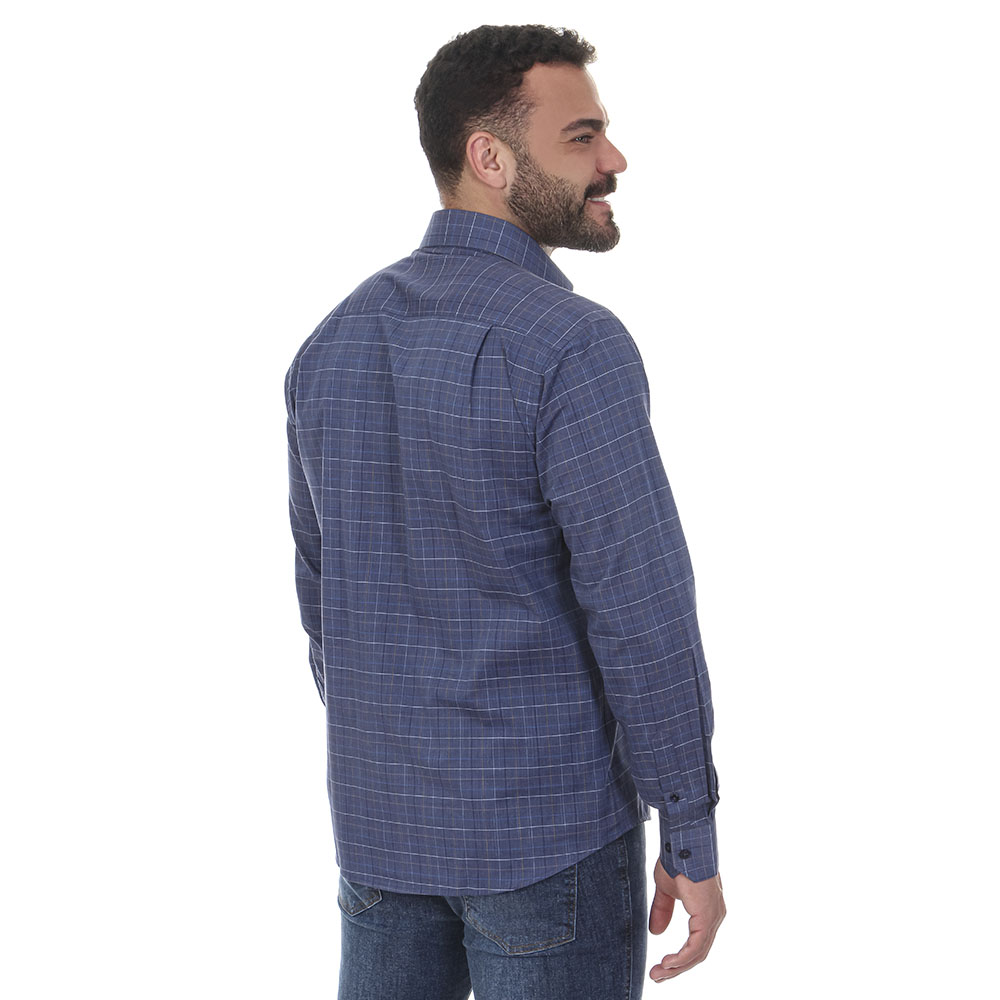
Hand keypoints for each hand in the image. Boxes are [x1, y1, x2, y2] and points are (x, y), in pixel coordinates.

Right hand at [648, 858, 725, 981]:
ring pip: (697, 953)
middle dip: (676, 968)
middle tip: (656, 977)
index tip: (661, 966)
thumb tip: (655, 932)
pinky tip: (667, 964)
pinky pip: (695, 947)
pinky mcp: (707, 917)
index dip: (679, 958)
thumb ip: (663, 910)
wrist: (682, 842)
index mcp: (706, 910)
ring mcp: (713, 917)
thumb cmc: (675, 860)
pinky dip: (681, 959)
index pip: (696, 943)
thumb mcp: (665, 889)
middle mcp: (714, 916)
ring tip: (657, 974)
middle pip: (698, 952)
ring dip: (676, 967)